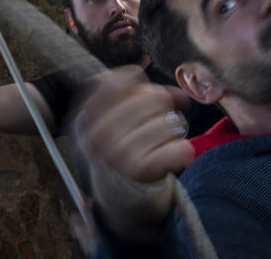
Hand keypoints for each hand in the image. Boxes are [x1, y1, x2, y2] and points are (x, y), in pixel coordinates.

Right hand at [70, 66, 194, 240]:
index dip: (143, 86)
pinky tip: (171, 155)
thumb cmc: (122, 142)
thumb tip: (181, 96)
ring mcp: (118, 153)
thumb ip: (146, 94)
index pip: (125, 79)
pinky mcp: (141, 171)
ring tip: (159, 143)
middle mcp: (99, 133)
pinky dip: (183, 150)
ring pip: (170, 122)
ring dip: (173, 131)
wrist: (118, 190)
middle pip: (155, 98)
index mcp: (88, 114)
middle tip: (155, 125)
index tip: (145, 98)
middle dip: (163, 109)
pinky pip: (181, 148)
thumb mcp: (116, 115)